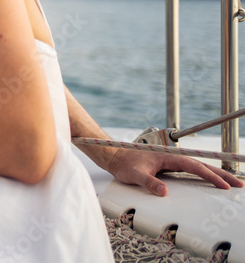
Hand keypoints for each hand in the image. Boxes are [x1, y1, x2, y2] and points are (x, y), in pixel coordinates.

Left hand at [103, 146, 244, 196]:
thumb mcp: (134, 175)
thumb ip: (148, 182)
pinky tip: (210, 181)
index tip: (224, 185)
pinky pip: (191, 170)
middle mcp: (172, 157)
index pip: (194, 166)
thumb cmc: (124, 164)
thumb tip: (164, 192)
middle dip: (221, 174)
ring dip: (215, 174)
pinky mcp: (169, 166)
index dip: (210, 175)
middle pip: (201, 165)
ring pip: (198, 167)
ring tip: (231, 183)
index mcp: (168, 157)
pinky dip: (204, 175)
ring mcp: (172, 161)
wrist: (115, 157)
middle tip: (239, 183)